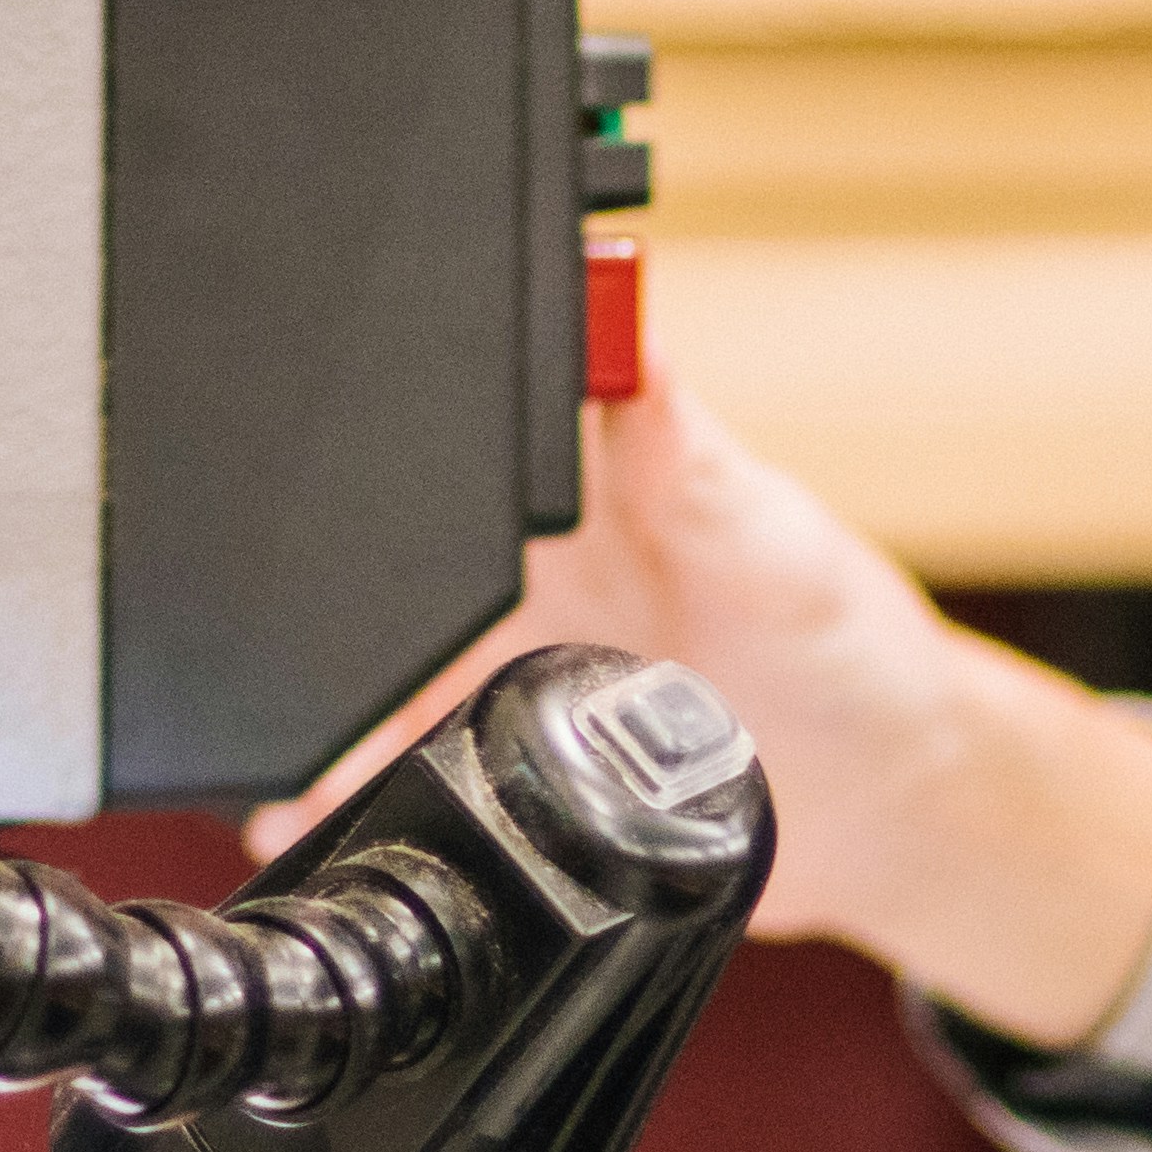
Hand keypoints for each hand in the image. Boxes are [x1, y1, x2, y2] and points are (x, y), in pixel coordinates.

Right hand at [247, 384, 1151, 1050]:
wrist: (880, 805)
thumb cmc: (847, 647)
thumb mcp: (772, 542)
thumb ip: (694, 460)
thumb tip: (627, 335)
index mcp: (578, 481)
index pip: (453, 434)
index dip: (378, 441)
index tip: (307, 458)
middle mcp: (526, 568)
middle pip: (384, 568)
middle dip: (316, 608)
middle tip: (272, 641)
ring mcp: (506, 667)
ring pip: (373, 680)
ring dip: (321, 715)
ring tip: (271, 756)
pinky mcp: (506, 759)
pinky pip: (404, 767)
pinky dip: (350, 793)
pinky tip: (304, 816)